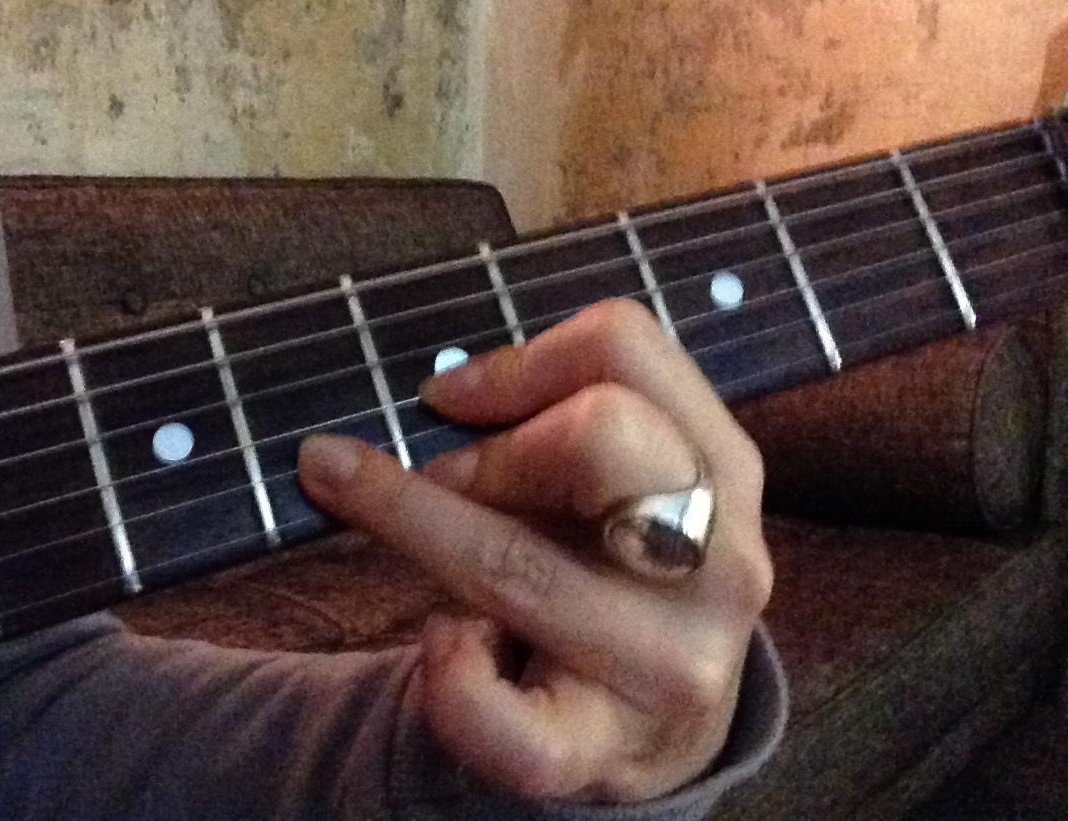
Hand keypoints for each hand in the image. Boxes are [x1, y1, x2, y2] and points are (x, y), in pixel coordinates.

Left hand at [297, 299, 772, 801]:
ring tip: (404, 531)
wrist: (647, 722)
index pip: (624, 348)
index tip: (447, 394)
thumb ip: (559, 420)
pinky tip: (444, 641)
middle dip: (488, 449)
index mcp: (724, 468)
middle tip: (440, 475)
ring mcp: (672, 663)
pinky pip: (494, 713)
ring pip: (517, 566)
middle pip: (596, 437)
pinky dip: (442, 670)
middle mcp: (721, 562)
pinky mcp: (601, 748)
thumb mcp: (619, 481)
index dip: (517, 360)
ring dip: (423, 528)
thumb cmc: (609, 571)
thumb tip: (445, 395)